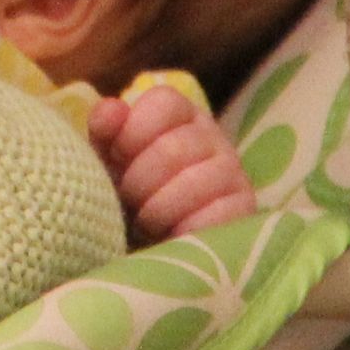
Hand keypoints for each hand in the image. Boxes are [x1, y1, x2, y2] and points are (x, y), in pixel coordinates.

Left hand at [88, 86, 255, 241]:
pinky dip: (182, 231)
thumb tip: (112, 109)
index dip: (132, 132)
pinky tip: (173, 236)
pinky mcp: (244, 210)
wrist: (155, 247)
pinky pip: (214, 216)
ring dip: (156, 210)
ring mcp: (234, 172)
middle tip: (130, 200)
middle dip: (138, 181)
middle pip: (172, 147)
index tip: (118, 159)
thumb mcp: (108, 161)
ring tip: (148, 221)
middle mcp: (213, 137)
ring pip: (192, 183)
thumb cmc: (130, 195)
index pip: (163, 101)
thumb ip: (105, 131)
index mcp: (181, 115)